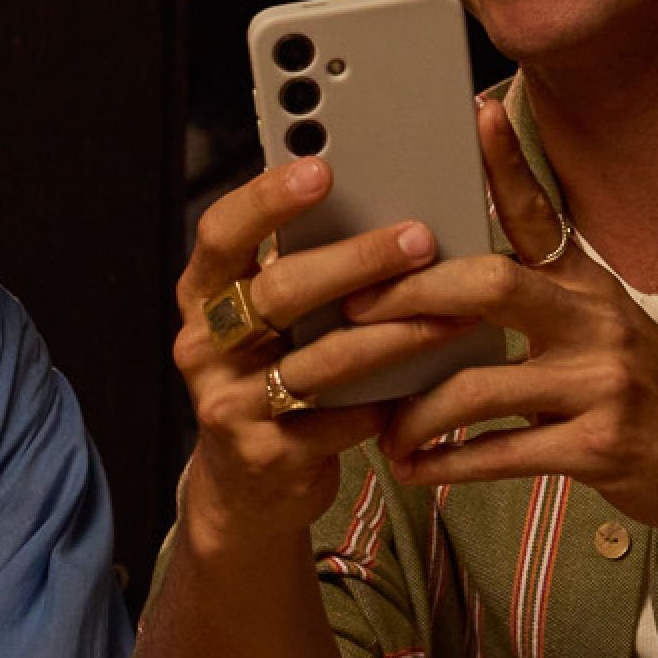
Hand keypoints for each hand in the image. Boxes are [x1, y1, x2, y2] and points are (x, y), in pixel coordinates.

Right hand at [170, 156, 478, 548]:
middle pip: (280, 290)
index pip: (222, 232)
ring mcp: (229, 403)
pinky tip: (427, 389)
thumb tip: (385, 207)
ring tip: (453, 313)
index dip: (267, 199)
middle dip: (356, 260)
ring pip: (321, 360)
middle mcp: (205, 345)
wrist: (247, 488)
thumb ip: (303, 273)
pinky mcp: (264, 455)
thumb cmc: (273, 377)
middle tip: (420, 239)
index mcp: (203, 295)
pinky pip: (338, 422)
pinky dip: (386, 403)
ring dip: (395, 334)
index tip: (322, 169)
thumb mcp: (271, 323)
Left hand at [347, 100, 657, 543]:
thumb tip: (456, 286)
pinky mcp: (599, 447)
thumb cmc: (655, 395)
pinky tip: (416, 467)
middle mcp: (596, 322)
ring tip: (384, 428)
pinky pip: (502, 453)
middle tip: (356, 309)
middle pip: (491, 283)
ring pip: (481, 385)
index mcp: (590, 286)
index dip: (506, 161)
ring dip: (419, 411)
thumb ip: (545, 304)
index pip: (540, 212)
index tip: (475, 112)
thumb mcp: (610, 329)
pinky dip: (449, 464)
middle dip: (412, 294)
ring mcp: (599, 384)